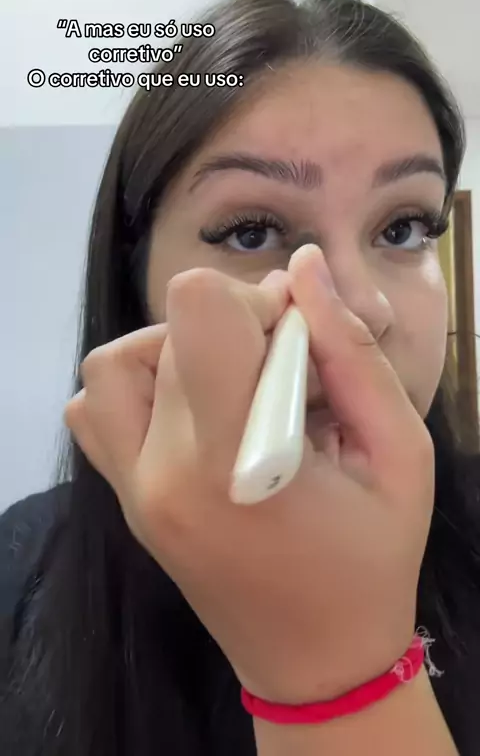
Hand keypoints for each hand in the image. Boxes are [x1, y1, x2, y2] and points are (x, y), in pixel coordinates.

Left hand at [64, 245, 433, 704]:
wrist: (315, 660)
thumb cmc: (371, 560)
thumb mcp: (402, 454)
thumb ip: (351, 352)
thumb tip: (301, 268)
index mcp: (232, 459)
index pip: (197, 309)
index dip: (255, 303)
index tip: (297, 343)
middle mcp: (160, 470)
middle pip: (168, 329)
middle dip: (235, 327)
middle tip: (285, 375)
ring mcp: (131, 488)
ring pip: (114, 365)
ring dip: (176, 351)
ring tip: (235, 389)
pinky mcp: (123, 499)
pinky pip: (96, 410)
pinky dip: (138, 389)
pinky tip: (196, 413)